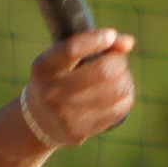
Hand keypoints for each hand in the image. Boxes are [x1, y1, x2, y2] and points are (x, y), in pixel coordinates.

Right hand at [21, 28, 135, 147]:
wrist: (39, 119)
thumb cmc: (60, 77)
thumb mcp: (64, 58)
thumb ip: (93, 42)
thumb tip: (128, 43)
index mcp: (44, 67)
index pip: (72, 49)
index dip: (96, 40)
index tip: (110, 35)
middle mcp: (51, 91)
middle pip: (104, 71)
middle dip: (119, 62)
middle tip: (118, 62)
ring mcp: (65, 114)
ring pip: (117, 90)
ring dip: (126, 79)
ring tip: (120, 77)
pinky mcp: (79, 131)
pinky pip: (119, 110)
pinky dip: (126, 96)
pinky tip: (120, 93)